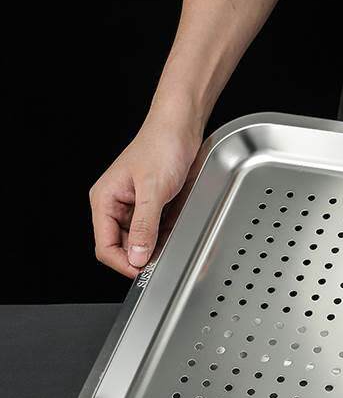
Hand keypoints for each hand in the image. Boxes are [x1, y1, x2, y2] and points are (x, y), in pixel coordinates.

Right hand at [90, 114, 201, 277]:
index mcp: (105, 199)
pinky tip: (175, 229)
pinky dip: (165, 234)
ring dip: (155, 245)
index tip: (143, 271)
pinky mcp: (152, 204)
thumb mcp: (153, 189)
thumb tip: (137, 255)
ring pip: (140, 240)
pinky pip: (155, 229)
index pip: (105, 245)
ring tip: (170, 241)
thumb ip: (144, 225)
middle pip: (122, 246)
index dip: (123, 262)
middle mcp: (116, 204)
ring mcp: (134, 205)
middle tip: (161, 260)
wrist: (182, 125)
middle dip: (141, 255)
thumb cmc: (161, 145)